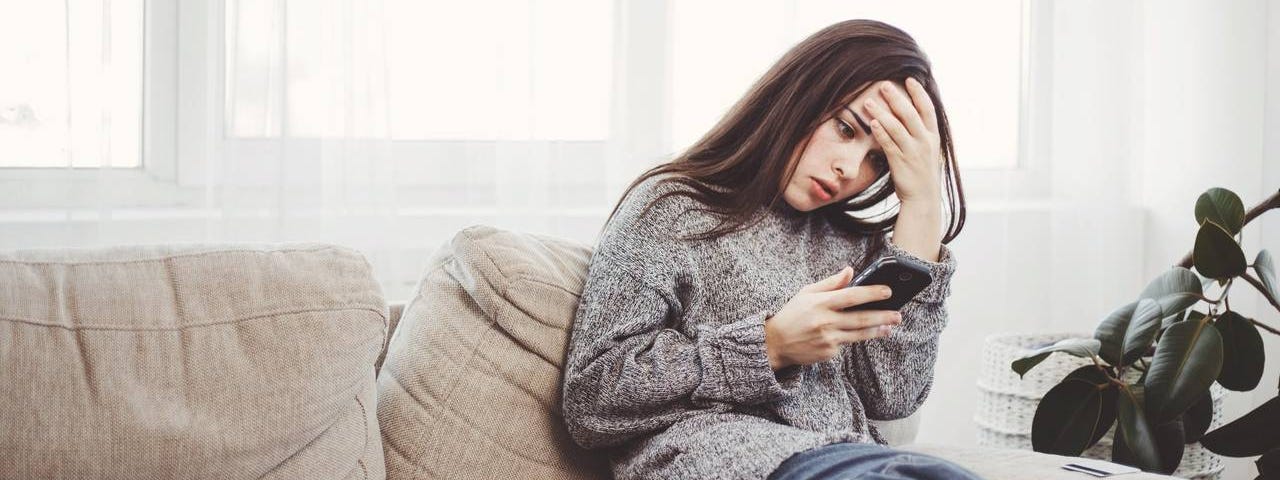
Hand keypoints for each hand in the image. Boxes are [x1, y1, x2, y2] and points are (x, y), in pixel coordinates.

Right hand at [763, 266, 902, 369]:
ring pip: (859, 334)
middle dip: (883, 315)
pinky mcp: (829, 353)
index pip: (851, 296)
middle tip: (898, 314)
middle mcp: (825, 321)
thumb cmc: (793, 314)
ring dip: (878, 330)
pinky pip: (846, 344)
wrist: (775, 343)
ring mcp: (828, 339)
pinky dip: (854, 338)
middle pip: (861, 318)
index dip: (872, 293)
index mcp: (820, 303)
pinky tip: (862, 334)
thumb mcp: (807, 293)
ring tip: (891, 326)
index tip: (888, 291)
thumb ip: (830, 283)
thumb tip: (850, 271)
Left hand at [863, 77, 942, 204]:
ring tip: (869, 101)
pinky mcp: (900, 162)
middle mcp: (925, 142)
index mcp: (934, 137)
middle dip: (896, 98)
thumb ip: (921, 133)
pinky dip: (881, 132)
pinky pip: (889, 143)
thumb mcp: (928, 150)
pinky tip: (872, 122)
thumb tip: (910, 114)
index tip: (909, 79)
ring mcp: (913, 152)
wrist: (923, 198)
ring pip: (897, 127)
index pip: (928, 109)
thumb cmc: (922, 173)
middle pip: (910, 114)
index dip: (919, 93)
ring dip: (882, 112)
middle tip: (884, 84)